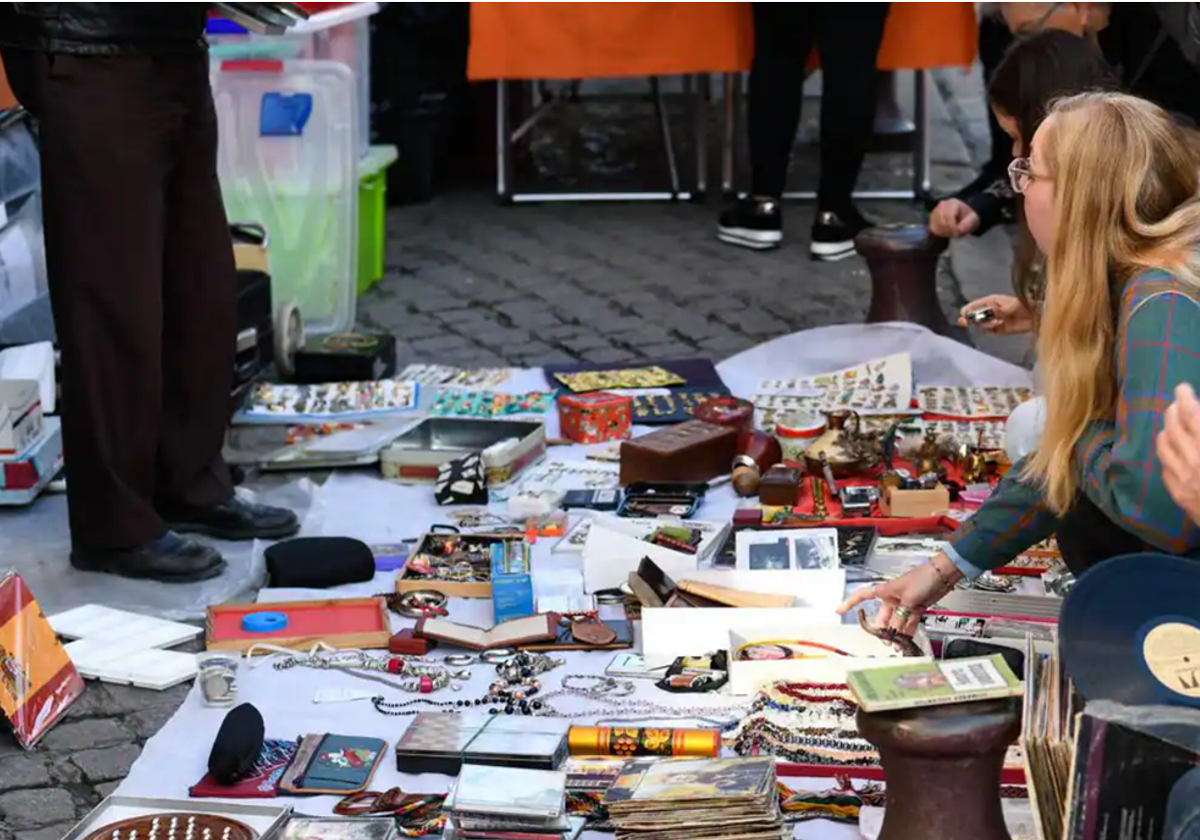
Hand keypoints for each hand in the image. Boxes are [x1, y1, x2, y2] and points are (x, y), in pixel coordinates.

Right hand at [837, 553, 962, 637]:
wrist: (943, 576)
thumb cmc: (923, 579)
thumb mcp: (908, 601)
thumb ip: (900, 619)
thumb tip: (893, 633)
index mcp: (884, 591)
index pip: (862, 596)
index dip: (849, 602)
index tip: (839, 611)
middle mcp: (892, 598)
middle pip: (881, 616)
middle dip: (882, 629)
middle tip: (884, 640)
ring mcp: (904, 604)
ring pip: (895, 622)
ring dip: (895, 633)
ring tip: (896, 645)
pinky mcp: (915, 608)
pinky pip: (907, 623)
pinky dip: (906, 632)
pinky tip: (905, 641)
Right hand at [929, 198, 980, 237]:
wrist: (963, 217)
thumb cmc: (968, 218)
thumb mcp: (973, 220)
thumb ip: (967, 225)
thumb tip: (958, 230)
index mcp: (953, 203)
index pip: (948, 215)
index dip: (952, 226)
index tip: (957, 233)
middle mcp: (942, 205)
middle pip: (941, 220)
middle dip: (948, 230)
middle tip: (955, 234)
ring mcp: (935, 211)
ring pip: (935, 224)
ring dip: (943, 232)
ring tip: (951, 233)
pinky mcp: (932, 218)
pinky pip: (932, 227)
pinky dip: (939, 232)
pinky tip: (945, 233)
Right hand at [958, 294, 1034, 334]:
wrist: (1038, 314)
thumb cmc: (1021, 305)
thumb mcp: (1004, 306)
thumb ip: (989, 311)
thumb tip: (976, 313)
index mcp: (992, 301)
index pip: (975, 305)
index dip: (968, 309)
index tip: (962, 314)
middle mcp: (993, 310)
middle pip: (977, 315)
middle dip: (971, 318)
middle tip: (963, 322)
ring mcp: (997, 320)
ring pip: (983, 324)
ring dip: (982, 325)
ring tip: (989, 323)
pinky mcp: (1002, 329)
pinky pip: (991, 331)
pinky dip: (989, 330)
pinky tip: (992, 328)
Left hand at [1157, 383, 1199, 524]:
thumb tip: (1199, 415)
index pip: (1192, 415)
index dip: (1185, 398)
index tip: (1182, 388)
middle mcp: (1196, 462)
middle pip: (1173, 427)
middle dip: (1172, 411)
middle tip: (1177, 403)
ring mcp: (1184, 480)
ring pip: (1163, 446)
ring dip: (1166, 430)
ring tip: (1172, 423)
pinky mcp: (1179, 496)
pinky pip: (1164, 468)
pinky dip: (1167, 454)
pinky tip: (1173, 450)